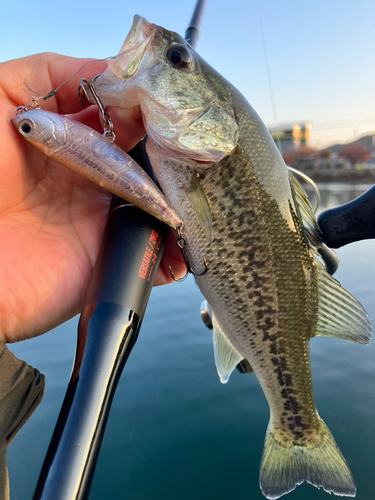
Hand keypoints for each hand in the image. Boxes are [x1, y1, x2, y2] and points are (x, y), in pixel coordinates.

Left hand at [0, 53, 183, 342]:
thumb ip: (48, 75)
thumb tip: (111, 71)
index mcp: (70, 142)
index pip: (125, 118)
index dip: (149, 109)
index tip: (167, 106)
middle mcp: (91, 178)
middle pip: (149, 160)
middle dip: (176, 152)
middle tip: (194, 148)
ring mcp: (102, 218)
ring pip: (158, 204)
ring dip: (183, 199)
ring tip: (201, 190)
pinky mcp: (108, 256)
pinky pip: (149, 254)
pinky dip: (172, 252)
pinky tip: (186, 241)